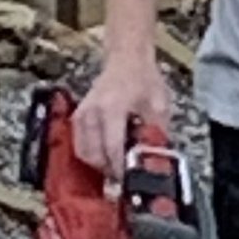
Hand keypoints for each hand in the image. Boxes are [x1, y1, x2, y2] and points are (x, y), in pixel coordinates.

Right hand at [70, 51, 174, 189]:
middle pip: (94, 154)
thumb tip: (159, 159)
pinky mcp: (79, 115)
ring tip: (116, 168)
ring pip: (83, 152)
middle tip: (126, 178)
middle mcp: (93, 112)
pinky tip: (105, 155)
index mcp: (112, 108)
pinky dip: (90, 154)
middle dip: (110, 170)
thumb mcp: (159, 104)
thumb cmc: (143, 78)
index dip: (122, 168)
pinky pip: (79, 144)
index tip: (132, 181)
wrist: (127, 58)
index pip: (113, 147)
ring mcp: (83, 113)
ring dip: (99, 164)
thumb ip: (158, 133)